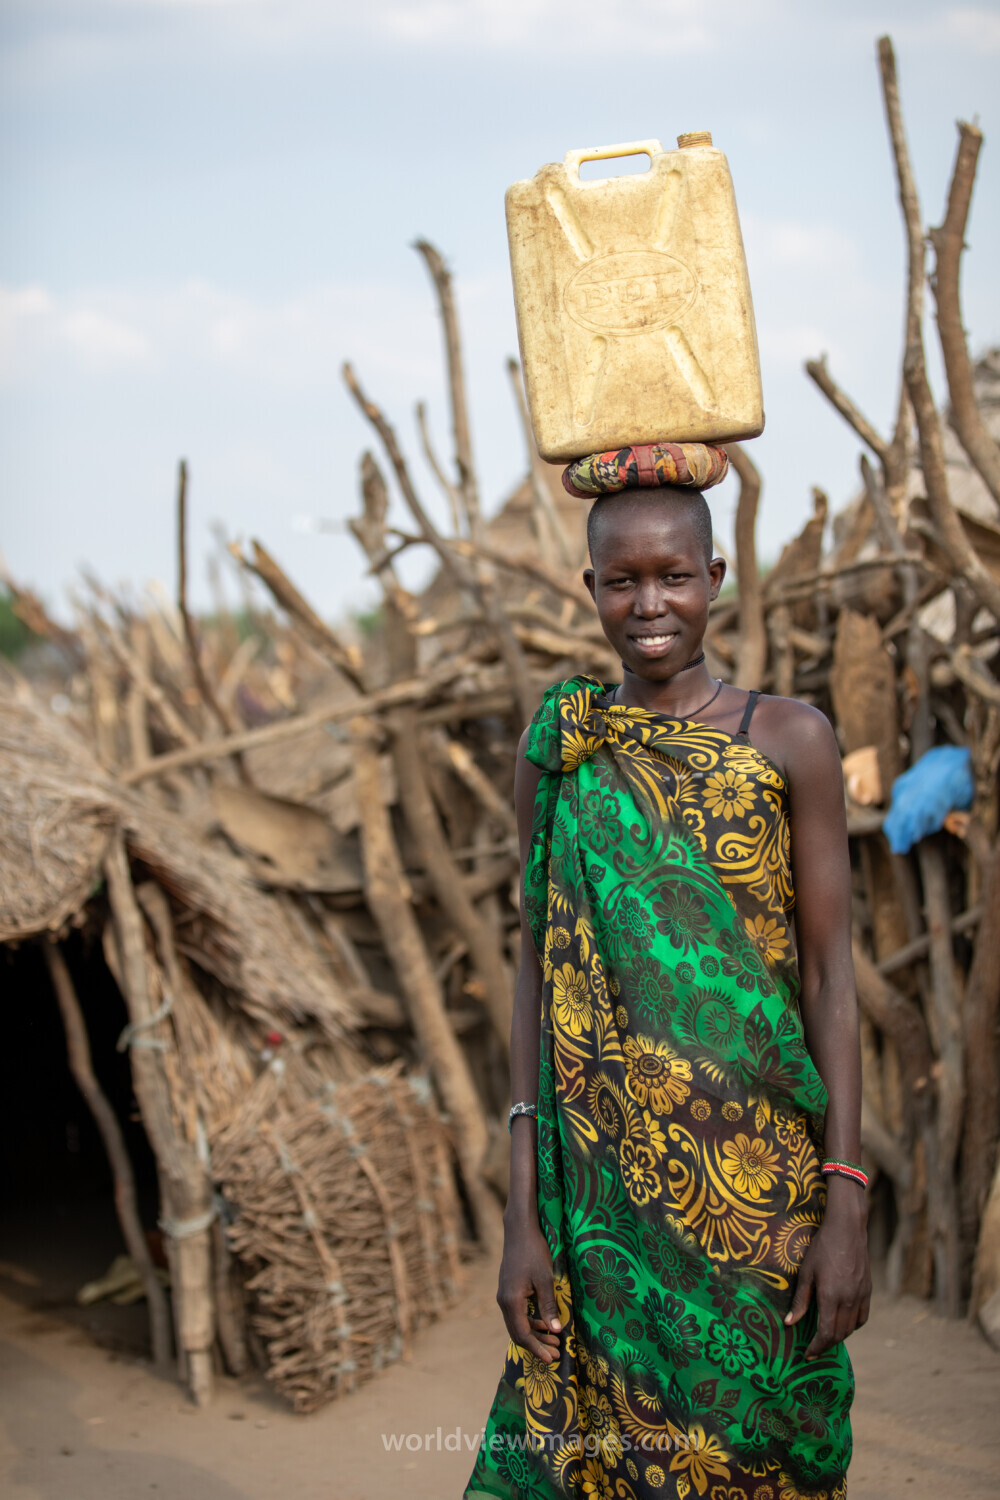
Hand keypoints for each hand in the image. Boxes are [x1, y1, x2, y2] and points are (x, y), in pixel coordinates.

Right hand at [497, 1217, 561, 1363]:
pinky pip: (517, 1314)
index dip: (537, 1348)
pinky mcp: (508, 1291)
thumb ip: (548, 1306)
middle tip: (556, 1354)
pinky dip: (530, 1322)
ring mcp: (504, 1296)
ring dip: (535, 1335)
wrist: (519, 1230)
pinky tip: (544, 1324)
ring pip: (517, 1324)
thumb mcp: (545, 1279)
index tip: (552, 1359)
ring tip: (554, 1342)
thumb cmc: (534, 1251)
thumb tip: (556, 1331)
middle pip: (518, 1333)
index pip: (522, 1334)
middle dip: (537, 1346)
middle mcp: (503, 1302)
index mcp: (511, 1301)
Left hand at [785, 1184, 870, 1358]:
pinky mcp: (868, 1291)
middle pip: (839, 1334)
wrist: (847, 1230)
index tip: (808, 1355)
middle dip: (826, 1345)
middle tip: (814, 1349)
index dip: (817, 1347)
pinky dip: (853, 1326)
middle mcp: (848, 1300)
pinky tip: (843, 1323)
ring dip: (839, 1336)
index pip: (826, 1333)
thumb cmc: (822, 1248)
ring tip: (826, 1337)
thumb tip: (789, 1324)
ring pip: (852, 1328)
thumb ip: (800, 1300)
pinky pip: (862, 1317)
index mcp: (831, 1296)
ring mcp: (861, 1296)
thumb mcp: (806, 1272)